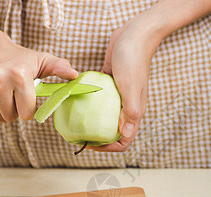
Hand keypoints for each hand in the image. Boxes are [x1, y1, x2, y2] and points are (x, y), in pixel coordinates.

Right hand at [0, 39, 77, 122]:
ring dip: (4, 112)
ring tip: (7, 96)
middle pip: (12, 117)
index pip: (27, 112)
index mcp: (19, 75)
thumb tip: (75, 76)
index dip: (30, 109)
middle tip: (17, 96)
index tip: (28, 99)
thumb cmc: (19, 57)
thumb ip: (59, 68)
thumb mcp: (42, 60)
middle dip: (17, 110)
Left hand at [88, 18, 161, 151]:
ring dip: (92, 122)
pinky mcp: (110, 84)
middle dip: (97, 138)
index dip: (109, 148)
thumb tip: (126, 135)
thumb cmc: (134, 60)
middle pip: (112, 131)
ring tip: (75, 122)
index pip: (124, 140)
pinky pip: (99, 100)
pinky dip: (89, 103)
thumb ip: (130, 112)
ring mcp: (118, 96)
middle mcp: (127, 107)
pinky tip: (76, 101)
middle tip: (79, 136)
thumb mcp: (130, 87)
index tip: (91, 144)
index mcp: (135, 112)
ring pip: (104, 116)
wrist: (135, 34)